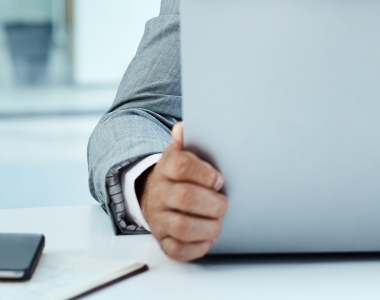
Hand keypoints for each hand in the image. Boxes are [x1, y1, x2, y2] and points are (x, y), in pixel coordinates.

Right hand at [139, 122, 227, 260]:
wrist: (155, 194)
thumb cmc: (181, 173)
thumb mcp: (182, 151)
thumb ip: (186, 138)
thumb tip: (182, 129)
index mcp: (166, 167)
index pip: (182, 165)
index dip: (205, 173)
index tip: (219, 179)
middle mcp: (159, 193)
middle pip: (186, 197)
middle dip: (213, 202)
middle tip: (223, 203)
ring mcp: (159, 218)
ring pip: (182, 226)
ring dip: (208, 226)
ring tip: (218, 222)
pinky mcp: (162, 240)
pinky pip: (177, 250)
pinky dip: (197, 246)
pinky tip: (207, 237)